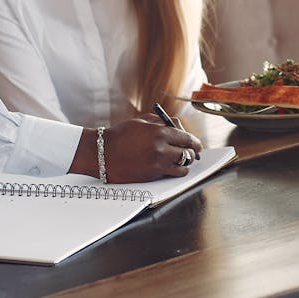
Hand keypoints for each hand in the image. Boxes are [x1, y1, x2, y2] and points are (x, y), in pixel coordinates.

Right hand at [71, 117, 202, 181]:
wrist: (102, 153)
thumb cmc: (121, 135)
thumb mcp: (143, 122)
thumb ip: (164, 122)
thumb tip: (180, 128)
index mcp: (161, 132)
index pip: (188, 139)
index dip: (195, 143)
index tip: (197, 145)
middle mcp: (162, 149)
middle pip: (189, 154)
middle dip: (192, 153)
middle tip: (191, 153)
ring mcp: (158, 164)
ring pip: (183, 167)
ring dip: (184, 163)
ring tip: (180, 160)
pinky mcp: (152, 175)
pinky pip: (171, 174)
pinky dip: (174, 171)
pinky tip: (169, 166)